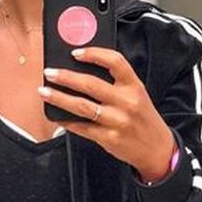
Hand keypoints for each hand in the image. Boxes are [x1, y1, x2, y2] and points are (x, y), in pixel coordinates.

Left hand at [38, 48, 174, 180]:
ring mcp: (117, 121)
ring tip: (44, 91)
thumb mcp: (137, 95)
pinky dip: (67, 121)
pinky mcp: (109, 138)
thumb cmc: (143, 119)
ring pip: (82, 106)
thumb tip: (82, 71)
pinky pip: (82, 127)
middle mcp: (126, 102)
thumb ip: (116, 83)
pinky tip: (57, 116)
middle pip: (91, 84)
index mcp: (134, 86)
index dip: (93, 54)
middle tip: (49, 72)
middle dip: (66, 77)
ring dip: (59, 98)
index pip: (114, 61)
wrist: (157, 149)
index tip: (75, 52)